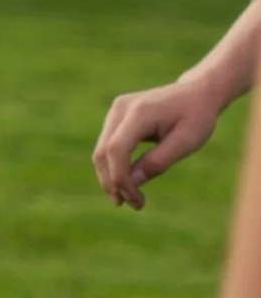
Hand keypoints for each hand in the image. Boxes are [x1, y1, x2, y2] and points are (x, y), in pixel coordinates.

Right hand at [91, 71, 220, 207]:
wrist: (195, 93)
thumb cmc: (196, 117)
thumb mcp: (186, 142)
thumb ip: (159, 161)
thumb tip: (133, 182)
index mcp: (139, 112)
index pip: (116, 149)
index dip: (120, 179)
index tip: (137, 201)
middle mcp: (121, 108)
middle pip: (102, 152)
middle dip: (113, 182)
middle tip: (134, 204)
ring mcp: (116, 110)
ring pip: (101, 151)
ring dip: (111, 177)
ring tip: (131, 199)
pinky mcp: (117, 116)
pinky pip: (107, 146)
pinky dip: (114, 167)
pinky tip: (129, 183)